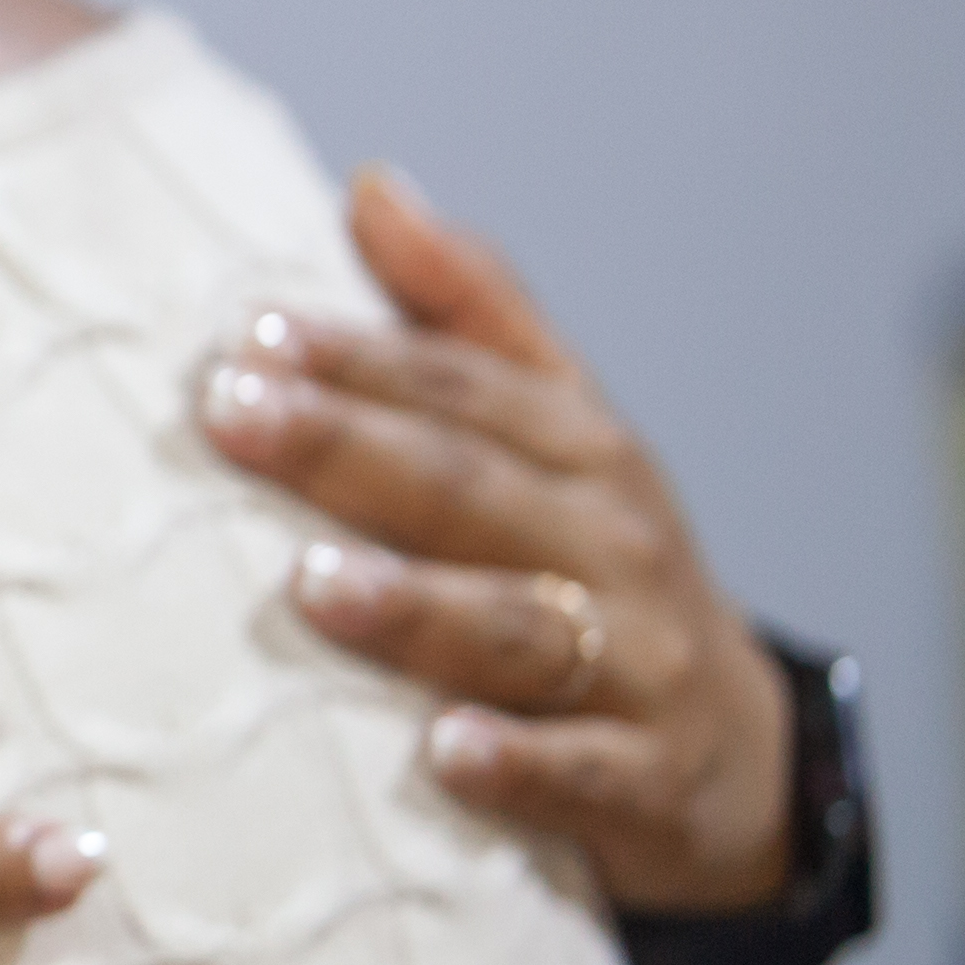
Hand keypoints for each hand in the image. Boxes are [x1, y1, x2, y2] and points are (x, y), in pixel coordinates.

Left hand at [197, 163, 794, 919]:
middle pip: (469, 489)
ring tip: (313, 584)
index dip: (357, 358)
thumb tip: (371, 185)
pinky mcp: (645, 779)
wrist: (730, 752)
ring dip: (414, 606)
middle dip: (349, 450)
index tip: (248, 331)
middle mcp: (611, 543)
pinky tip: (444, 755)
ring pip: (515, 627)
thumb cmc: (592, 561)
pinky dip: (518, 764)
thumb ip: (464, 311)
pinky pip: (580, 772)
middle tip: (233, 414)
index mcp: (578, 450)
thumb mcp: (553, 428)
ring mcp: (635, 662)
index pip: (457, 391)